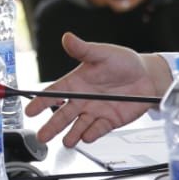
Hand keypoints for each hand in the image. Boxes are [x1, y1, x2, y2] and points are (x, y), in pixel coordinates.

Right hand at [24, 33, 171, 146]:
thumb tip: (67, 37)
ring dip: (70, 135)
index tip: (30, 111)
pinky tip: (87, 136)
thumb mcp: (103, 53)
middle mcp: (82, 100)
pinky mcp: (108, 121)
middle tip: (42, 136)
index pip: (54, 93)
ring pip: (77, 127)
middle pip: (62, 115)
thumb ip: (84, 49)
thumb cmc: (123, 62)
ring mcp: (94, 112)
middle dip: (52, 126)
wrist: (147, 76)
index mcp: (76, 83)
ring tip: (66, 141)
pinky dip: (91, 134)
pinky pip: (97, 130)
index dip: (41, 102)